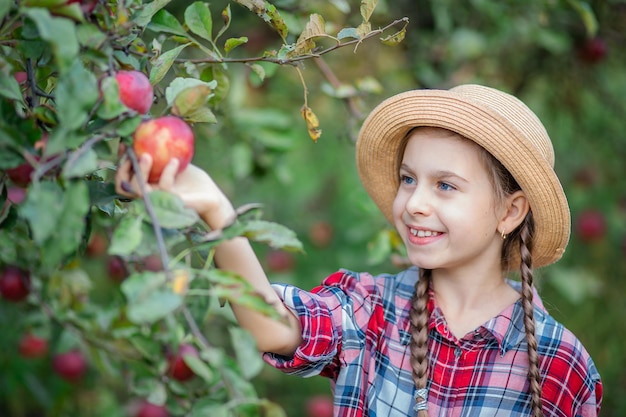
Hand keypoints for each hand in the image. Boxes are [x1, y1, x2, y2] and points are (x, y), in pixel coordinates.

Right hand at [115, 153, 235, 228]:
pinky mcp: (173, 202)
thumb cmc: (189, 177)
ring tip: (147, 155)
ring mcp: (159, 201)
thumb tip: (142, 127)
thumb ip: (156, 148)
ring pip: (139, 190)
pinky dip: (167, 172)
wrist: (209, 194)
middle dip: (123, 170)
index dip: (119, 162)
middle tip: (133, 153)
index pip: (122, 178)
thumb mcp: (170, 158)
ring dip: (140, 171)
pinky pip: (164, 187)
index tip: (124, 144)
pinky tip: (175, 161)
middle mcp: (147, 195)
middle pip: (123, 187)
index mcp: (144, 185)